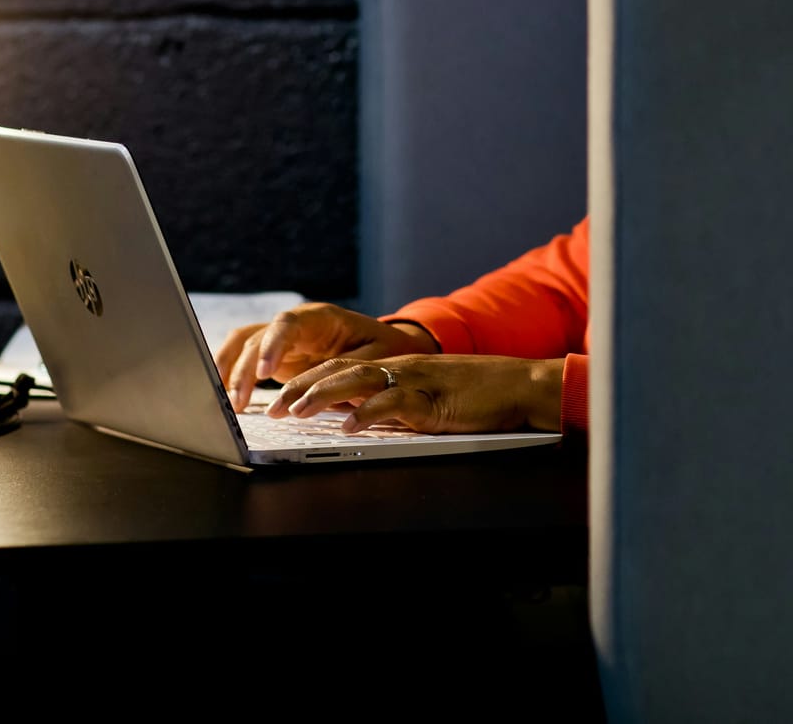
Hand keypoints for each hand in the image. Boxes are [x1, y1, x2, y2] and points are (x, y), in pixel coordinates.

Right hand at [214, 303, 438, 411]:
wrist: (386, 344)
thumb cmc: (384, 347)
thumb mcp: (377, 356)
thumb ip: (351, 369)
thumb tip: (329, 390)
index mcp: (320, 317)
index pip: (288, 323)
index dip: (273, 346)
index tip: (265, 373)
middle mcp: (296, 324)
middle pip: (259, 338)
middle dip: (245, 369)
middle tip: (239, 402)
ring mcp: (283, 339)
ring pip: (246, 346)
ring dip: (231, 371)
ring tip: (228, 403)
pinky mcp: (277, 356)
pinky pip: (246, 357)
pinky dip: (231, 372)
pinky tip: (223, 395)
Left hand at [269, 353, 563, 433]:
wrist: (518, 386)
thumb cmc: (474, 396)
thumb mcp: (423, 398)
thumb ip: (391, 405)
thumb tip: (353, 419)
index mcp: (394, 367)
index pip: (339, 367)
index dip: (306, 380)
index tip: (278, 397)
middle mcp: (399, 368)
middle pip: (339, 370)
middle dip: (302, 386)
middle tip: (274, 405)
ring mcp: (415, 381)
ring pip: (359, 380)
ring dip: (324, 395)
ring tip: (298, 410)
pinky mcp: (433, 400)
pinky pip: (395, 403)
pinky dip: (370, 414)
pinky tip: (350, 426)